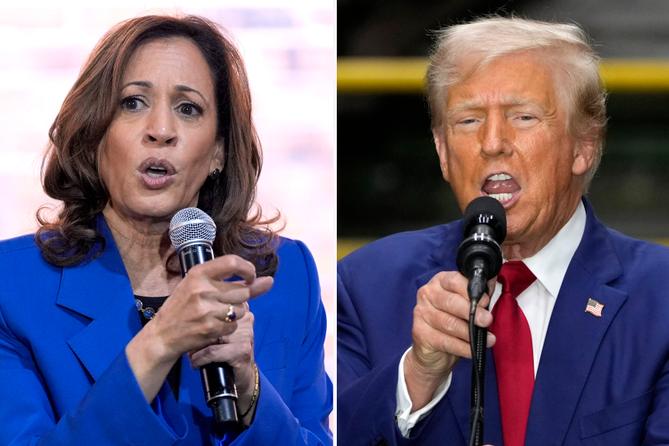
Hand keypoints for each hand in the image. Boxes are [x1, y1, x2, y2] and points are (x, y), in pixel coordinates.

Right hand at [126, 255, 272, 402]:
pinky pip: (234, 325)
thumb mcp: (200, 286)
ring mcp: (206, 309)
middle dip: (241, 297)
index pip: (232, 262)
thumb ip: (235, 282)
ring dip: (235, 313)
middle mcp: (202, 289)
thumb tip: (269, 281)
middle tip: (225, 302)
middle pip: (242, 290)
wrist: (163, 334)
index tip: (251, 276)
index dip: (248, 269)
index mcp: (198, 273)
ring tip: (217, 314)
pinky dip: (229, 327)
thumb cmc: (183, 306)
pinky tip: (215, 326)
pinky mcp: (210, 328)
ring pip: (241, 309)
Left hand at [189, 304, 256, 420]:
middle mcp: (245, 318)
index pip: (217, 303)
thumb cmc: (225, 350)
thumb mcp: (219, 330)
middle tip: (188, 343)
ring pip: (211, 336)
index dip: (200, 315)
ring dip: (196, 347)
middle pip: (212, 320)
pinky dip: (200, 359)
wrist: (239, 376)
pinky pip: (213, 352)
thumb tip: (183, 310)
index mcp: (240, 308)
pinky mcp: (242, 350)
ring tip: (190, 354)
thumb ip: (211, 316)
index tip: (189, 327)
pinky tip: (195, 363)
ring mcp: (246, 334)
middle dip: (197, 333)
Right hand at [404, 271, 494, 409]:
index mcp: (439, 282)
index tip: (486, 301)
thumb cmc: (454, 321)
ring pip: (448, 323)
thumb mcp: (467, 304)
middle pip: (450, 301)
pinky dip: (462, 347)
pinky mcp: (420, 333)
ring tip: (488, 339)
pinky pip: (445, 341)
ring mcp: (421, 313)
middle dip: (471, 312)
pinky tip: (473, 350)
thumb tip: (492, 280)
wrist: (433, 351)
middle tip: (487, 320)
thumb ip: (479, 292)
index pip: (454, 280)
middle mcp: (427, 294)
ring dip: (470, 333)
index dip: (471, 291)